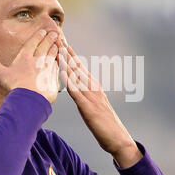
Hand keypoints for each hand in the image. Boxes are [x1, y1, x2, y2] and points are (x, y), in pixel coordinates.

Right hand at [0, 29, 59, 103]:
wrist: (30, 100)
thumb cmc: (14, 87)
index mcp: (24, 58)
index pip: (32, 44)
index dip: (38, 36)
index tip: (43, 31)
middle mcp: (37, 61)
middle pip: (44, 46)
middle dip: (49, 39)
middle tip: (55, 33)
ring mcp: (47, 69)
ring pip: (53, 55)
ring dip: (56, 48)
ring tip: (59, 44)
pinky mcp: (54, 78)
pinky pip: (58, 67)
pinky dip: (60, 61)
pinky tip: (62, 60)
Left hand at [57, 40, 142, 167]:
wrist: (117, 138)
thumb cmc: (104, 123)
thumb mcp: (92, 105)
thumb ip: (84, 94)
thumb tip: (74, 86)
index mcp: (93, 86)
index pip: (79, 66)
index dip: (69, 53)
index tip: (60, 41)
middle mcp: (93, 87)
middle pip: (77, 66)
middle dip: (66, 51)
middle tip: (57, 36)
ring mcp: (92, 96)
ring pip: (77, 75)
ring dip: (66, 61)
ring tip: (58, 48)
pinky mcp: (89, 107)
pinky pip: (78, 92)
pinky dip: (70, 81)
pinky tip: (62, 73)